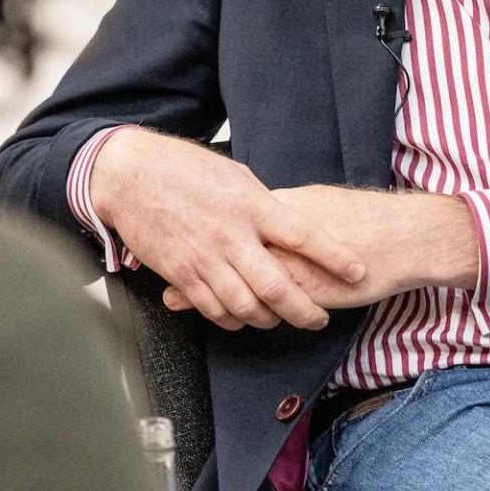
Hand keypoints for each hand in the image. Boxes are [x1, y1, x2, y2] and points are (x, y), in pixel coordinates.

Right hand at [91, 131, 365, 331]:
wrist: (132, 175)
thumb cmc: (186, 170)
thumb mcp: (237, 176)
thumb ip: (264, 206)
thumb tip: (290, 224)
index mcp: (251, 205)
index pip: (303, 236)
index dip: (334, 257)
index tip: (357, 271)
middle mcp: (231, 235)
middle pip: (277, 285)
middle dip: (304, 310)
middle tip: (319, 319)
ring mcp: (204, 258)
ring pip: (246, 306)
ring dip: (268, 319)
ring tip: (281, 319)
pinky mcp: (180, 275)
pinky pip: (213, 310)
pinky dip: (233, 320)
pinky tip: (243, 318)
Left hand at [159, 185, 478, 314]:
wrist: (402, 237)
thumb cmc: (366, 223)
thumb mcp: (320, 207)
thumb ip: (290, 212)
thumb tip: (270, 209)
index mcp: (280, 205)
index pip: (229, 213)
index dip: (198, 223)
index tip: (172, 225)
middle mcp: (276, 229)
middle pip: (217, 241)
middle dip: (184, 255)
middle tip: (155, 262)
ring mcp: (285, 257)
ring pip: (230, 272)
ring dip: (198, 286)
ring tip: (172, 294)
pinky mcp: (300, 284)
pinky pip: (256, 298)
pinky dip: (231, 307)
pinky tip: (212, 315)